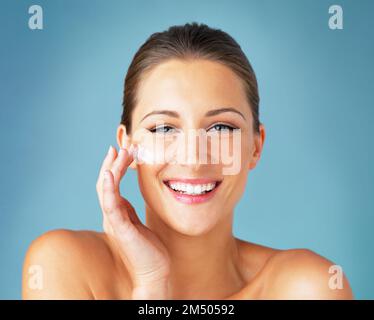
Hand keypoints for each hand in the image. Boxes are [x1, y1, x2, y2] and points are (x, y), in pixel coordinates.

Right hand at [96, 145, 170, 298]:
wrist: (155, 271)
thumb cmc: (148, 248)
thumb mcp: (137, 223)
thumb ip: (129, 211)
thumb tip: (127, 198)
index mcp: (116, 214)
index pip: (109, 186)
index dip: (112, 167)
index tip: (119, 151)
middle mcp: (111, 216)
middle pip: (104, 184)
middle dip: (111, 164)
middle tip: (119, 146)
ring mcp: (114, 222)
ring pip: (106, 191)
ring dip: (111, 170)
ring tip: (118, 152)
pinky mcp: (121, 230)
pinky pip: (111, 206)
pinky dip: (108, 189)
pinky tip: (109, 174)